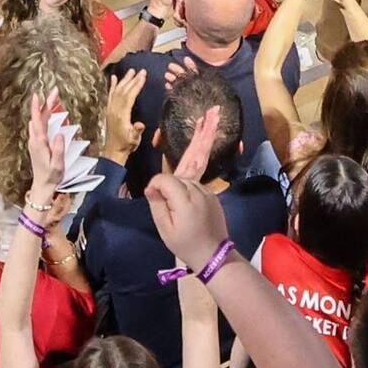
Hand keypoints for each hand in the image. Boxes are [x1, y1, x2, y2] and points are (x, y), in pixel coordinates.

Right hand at [145, 102, 232, 270]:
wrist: (214, 255)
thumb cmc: (186, 245)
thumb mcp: (165, 228)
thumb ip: (157, 202)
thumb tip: (153, 186)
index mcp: (185, 199)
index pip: (165, 180)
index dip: (156, 187)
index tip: (153, 198)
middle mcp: (198, 190)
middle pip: (194, 157)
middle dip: (203, 134)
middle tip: (213, 111)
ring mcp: (206, 190)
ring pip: (194, 166)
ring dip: (201, 139)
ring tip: (211, 116)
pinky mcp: (210, 192)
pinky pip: (198, 174)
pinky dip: (199, 156)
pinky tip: (204, 135)